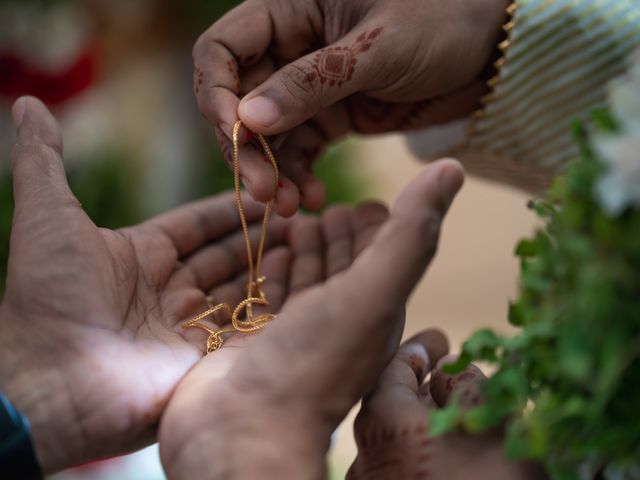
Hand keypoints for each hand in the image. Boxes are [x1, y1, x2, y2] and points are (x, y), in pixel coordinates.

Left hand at [0, 97, 289, 472]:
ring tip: (310, 241)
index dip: (229, 208)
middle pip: (225, 257)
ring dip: (273, 267)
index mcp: (138, 256)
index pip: (195, 225)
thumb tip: (29, 103)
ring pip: (242, 289)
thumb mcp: (47, 217)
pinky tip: (302, 279)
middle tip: (300, 214)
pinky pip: (248, 326)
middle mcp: (167, 291)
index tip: (264, 190)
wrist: (49, 385)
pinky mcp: (206, 361)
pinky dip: (275, 304)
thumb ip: (43, 160)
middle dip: (260, 236)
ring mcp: (189, 328)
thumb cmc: (49, 298)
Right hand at [159, 159, 463, 479]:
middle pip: (341, 268)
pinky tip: (267, 253)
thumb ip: (410, 233)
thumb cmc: (313, 363)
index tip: (370, 200)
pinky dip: (269, 271)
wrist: (242, 430)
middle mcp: (336, 322)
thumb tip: (452, 167)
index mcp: (373, 311)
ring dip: (303, 249)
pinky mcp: (254, 339)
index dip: (380, 227)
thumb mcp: (373, 292)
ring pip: (303, 281)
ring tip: (297, 220)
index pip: (381, 259)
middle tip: (330, 204)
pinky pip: (267, 297)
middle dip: (337, 235)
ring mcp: (293, 333)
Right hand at [193, 0, 507, 215]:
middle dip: (245, 148)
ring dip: (270, 172)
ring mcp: (309, 87)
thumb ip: (312, 82)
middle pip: (237, 101)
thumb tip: (246, 120)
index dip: (215, 93)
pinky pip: (299, 151)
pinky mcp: (331, 117)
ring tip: (286, 205)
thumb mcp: (378, 48)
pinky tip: (308, 197)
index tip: (233, 133)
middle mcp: (290, 48)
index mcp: (290, 10)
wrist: (492, 51)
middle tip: (261, 190)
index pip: (222, 50)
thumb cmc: (444, 20)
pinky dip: (298, 176)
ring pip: (266, 135)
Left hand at [348, 331, 546, 478]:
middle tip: (445, 362)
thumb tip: (447, 366)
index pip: (394, 369)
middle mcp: (366, 452)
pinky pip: (400, 458)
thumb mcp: (491, 425)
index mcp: (384, 422)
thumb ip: (466, 385)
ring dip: (422, 411)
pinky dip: (420, 441)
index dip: (419, 349)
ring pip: (396, 431)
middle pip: (390, 399)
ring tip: (452, 398)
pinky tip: (446, 440)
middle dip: (421, 379)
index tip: (438, 340)